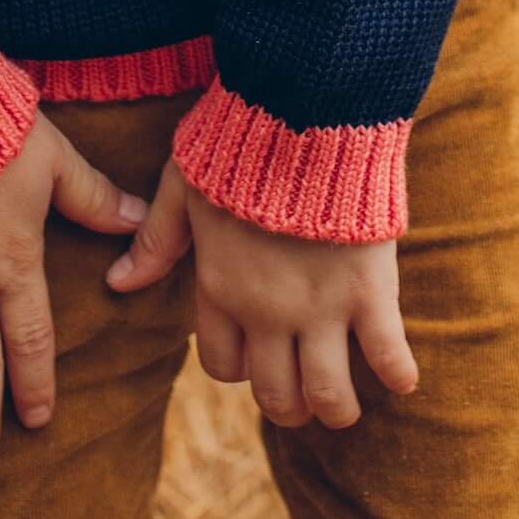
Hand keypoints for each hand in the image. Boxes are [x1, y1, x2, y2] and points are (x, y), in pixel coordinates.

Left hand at [106, 158, 417, 427]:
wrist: (304, 109)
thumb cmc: (238, 139)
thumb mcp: (182, 185)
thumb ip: (156, 239)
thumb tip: (118, 283)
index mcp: (221, 288)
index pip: (222, 366)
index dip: (240, 367)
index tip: (257, 352)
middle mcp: (268, 312)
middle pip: (276, 394)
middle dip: (290, 405)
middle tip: (305, 395)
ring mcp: (321, 306)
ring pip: (328, 394)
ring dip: (337, 408)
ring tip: (344, 402)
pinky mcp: (369, 289)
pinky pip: (387, 353)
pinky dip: (397, 373)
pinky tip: (400, 378)